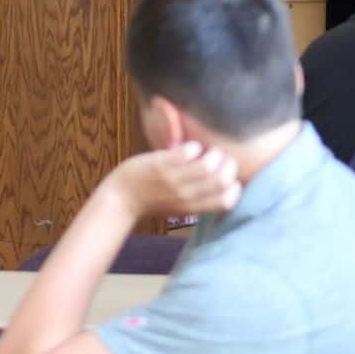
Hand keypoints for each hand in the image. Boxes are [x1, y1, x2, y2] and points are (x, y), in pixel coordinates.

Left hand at [104, 142, 240, 219]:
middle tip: (219, 158)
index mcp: (192, 207)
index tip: (228, 177)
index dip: (234, 186)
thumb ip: (199, 195)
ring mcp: (173, 180)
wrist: (120, 200)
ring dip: (213, 153)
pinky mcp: (160, 166)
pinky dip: (194, 146)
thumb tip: (222, 181)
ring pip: (208, 166)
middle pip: (222, 181)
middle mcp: (186, 196)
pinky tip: (189, 147)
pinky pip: (187, 152)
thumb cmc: (152, 199)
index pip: (227, 201)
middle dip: (228, 165)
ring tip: (206, 151)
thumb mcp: (180, 204)